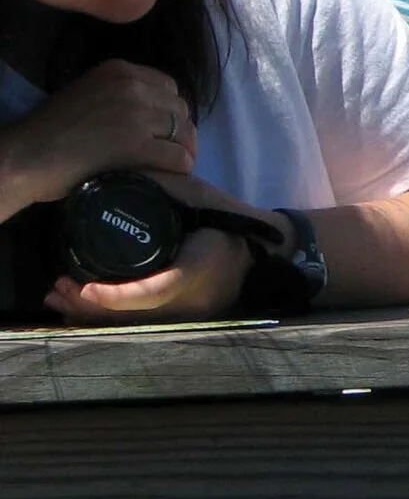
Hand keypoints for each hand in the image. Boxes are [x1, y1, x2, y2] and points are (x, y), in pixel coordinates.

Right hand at [0, 61, 193, 220]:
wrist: (25, 157)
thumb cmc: (50, 132)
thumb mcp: (88, 94)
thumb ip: (120, 96)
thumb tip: (156, 115)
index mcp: (120, 71)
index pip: (168, 87)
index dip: (169, 111)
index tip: (162, 129)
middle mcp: (132, 87)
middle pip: (180, 109)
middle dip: (178, 132)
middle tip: (167, 152)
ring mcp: (136, 115)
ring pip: (184, 133)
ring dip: (181, 151)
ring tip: (168, 167)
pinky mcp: (136, 145)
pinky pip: (177, 157)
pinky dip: (178, 170)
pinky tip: (167, 177)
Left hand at [46, 173, 291, 324]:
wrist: (262, 249)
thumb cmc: (229, 216)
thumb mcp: (198, 193)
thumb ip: (160, 185)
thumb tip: (111, 174)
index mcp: (200, 267)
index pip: (156, 290)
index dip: (118, 296)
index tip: (85, 288)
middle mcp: (193, 300)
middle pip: (135, 315)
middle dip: (90, 305)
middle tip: (57, 286)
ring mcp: (188, 315)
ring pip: (132, 324)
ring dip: (92, 313)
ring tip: (59, 296)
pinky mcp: (181, 320)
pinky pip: (138, 323)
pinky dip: (108, 316)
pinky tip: (81, 307)